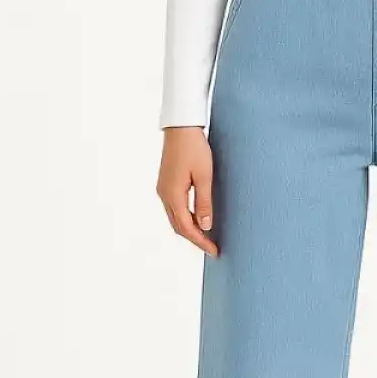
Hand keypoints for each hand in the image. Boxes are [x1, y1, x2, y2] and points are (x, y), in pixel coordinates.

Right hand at [156, 127, 219, 255]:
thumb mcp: (204, 175)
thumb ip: (204, 202)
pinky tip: (197, 218)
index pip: (187, 227)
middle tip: (211, 247)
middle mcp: (164, 194)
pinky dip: (185, 217)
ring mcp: (163, 189)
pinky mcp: (166, 183)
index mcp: (172, 195)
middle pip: (178, 226)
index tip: (214, 250)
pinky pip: (174, 208)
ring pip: (175, 218)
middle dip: (194, 239)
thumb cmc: (194, 147)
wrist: (180, 127)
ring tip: (206, 236)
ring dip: (189, 229)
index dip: (200, 241)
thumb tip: (206, 226)